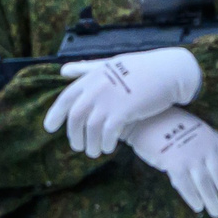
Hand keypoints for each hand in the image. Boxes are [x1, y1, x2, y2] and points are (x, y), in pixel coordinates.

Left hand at [44, 46, 201, 157]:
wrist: (168, 71)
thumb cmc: (142, 68)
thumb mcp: (111, 64)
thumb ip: (86, 69)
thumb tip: (63, 70)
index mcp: (92, 77)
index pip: (65, 98)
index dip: (55, 115)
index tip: (49, 129)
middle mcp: (96, 88)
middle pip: (75, 117)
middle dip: (73, 135)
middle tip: (78, 147)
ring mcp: (109, 99)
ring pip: (90, 129)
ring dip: (90, 144)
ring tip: (94, 152)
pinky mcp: (123, 111)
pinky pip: (107, 133)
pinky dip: (105, 143)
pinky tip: (108, 148)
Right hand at [124, 106, 217, 216]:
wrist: (149, 120)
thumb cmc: (177, 125)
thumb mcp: (202, 129)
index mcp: (214, 141)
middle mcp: (205, 150)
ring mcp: (190, 158)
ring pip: (205, 185)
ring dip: (212, 201)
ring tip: (217, 212)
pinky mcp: (173, 165)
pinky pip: (186, 186)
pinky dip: (193, 198)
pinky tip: (198, 207)